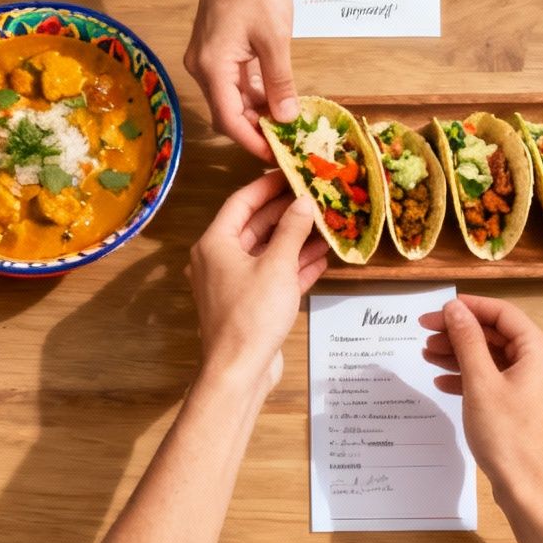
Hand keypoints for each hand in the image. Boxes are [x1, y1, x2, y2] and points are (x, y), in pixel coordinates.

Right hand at [187, 0, 298, 159]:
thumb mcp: (274, 40)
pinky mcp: (215, 51)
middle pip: (228, 113)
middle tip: (288, 142)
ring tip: (288, 123)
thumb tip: (286, 118)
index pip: (229, 121)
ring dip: (257, 111)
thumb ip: (279, 82)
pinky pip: (232, 81)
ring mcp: (207, 59)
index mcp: (212, 69)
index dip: (253, 142)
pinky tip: (276, 97)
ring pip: (231, 98)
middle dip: (256, 130)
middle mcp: (202, 68)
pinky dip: (253, 92)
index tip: (277, 156)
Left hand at [189, 172, 330, 396]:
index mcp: (215, 243)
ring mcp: (235, 283)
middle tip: (316, 196)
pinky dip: (295, 266)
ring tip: (327, 224)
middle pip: (256, 226)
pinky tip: (323, 257)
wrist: (239, 371)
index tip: (291, 172)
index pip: (241, 202)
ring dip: (296, 239)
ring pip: (268, 252)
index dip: (267, 185)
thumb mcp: (277, 266)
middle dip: (287, 213)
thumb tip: (304, 202)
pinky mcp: (250, 303)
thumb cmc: (252, 315)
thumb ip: (292, 230)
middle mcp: (219, 259)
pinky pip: (274, 276)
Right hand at [420, 295, 542, 510]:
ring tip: (429, 355)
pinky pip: (498, 379)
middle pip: (497, 335)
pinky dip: (473, 377)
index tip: (437, 311)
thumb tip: (455, 309)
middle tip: (426, 334)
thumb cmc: (508, 438)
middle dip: (460, 334)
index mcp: (540, 350)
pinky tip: (444, 382)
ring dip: (462, 355)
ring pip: (495, 358)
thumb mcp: (480, 383)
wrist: (529, 489)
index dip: (467, 308)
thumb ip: (467, 340)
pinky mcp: (529, 404)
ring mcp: (538, 385)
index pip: (501, 313)